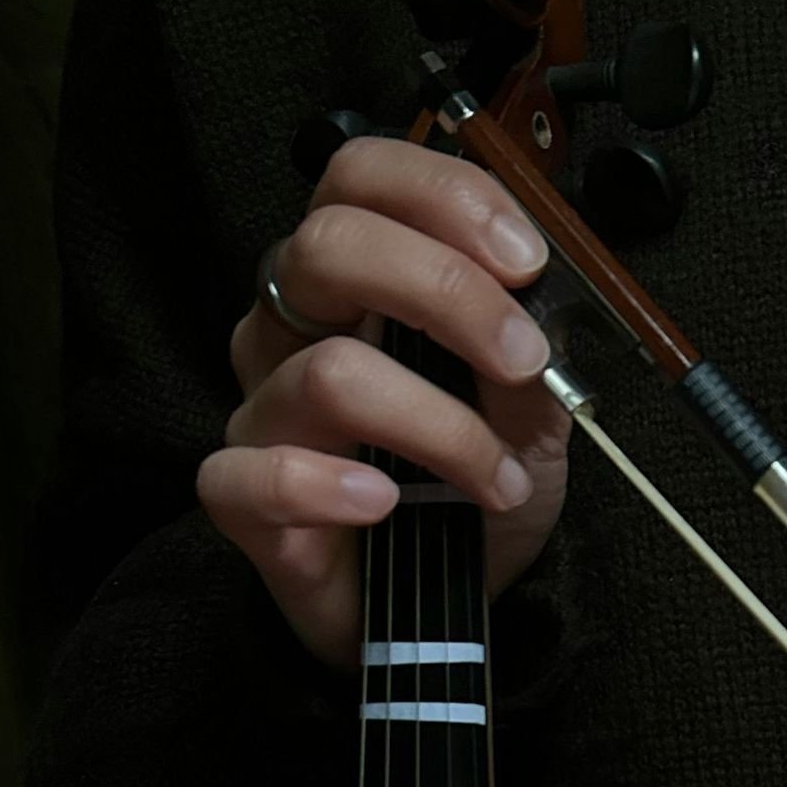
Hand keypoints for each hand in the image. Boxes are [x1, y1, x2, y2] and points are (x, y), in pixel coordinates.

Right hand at [197, 138, 568, 665]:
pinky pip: (255, 475)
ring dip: (440, 427)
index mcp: (357, 281)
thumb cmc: (467, 492)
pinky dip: (329, 488)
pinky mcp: (242, 495)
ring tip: (500, 481)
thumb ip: (537, 356)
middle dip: (445, 290)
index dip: (442, 196)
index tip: (526, 260)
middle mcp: (293, 326)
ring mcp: (263, 409)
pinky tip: (384, 506)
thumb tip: (545, 306)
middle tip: (523, 359)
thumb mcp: (532, 419)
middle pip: (328, 245)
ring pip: (328, 374)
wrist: (439, 609)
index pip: (361, 177)